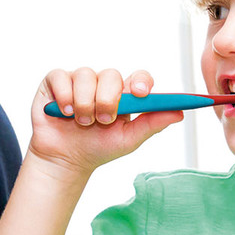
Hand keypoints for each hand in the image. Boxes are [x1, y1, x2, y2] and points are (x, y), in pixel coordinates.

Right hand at [28, 67, 182, 175]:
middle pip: (111, 75)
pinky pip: (61, 77)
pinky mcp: (55, 82)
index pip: (138, 78)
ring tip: (82, 122)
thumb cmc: (97, 148)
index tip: (140, 93)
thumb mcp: (128, 140)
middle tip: (103, 120)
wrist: (64, 159)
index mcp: (123, 94)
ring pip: (86, 76)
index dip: (140, 82)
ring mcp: (79, 81)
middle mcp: (102, 83)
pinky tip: (64, 113)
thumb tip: (179, 112)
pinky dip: (64, 96)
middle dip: (107, 100)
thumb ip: (152, 124)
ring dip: (85, 103)